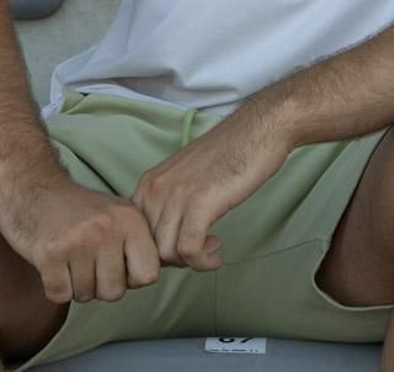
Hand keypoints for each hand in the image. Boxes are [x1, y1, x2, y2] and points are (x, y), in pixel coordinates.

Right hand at [0, 174, 161, 304]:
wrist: (32, 185)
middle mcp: (108, 228)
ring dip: (75, 285)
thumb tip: (148, 279)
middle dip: (99, 286)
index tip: (117, 266)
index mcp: (131, 219)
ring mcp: (79, 240)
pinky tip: (53, 265)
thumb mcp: (118, 214)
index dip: (131, 279)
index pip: (149, 275)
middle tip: (86, 263)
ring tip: (69, 259)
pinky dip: (55, 287)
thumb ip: (138, 244)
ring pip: (86, 296)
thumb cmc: (77, 209)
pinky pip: (60, 295)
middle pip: (115, 292)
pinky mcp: (50, 253)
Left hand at [131, 104, 290, 270]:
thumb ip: (170, 202)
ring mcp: (176, 196)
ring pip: (166, 253)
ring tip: (211, 252)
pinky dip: (202, 262)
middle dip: (175, 259)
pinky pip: (189, 250)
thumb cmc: (230, 153)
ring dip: (190, 262)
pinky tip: (216, 256)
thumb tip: (168, 237)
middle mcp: (156, 189)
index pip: (136, 234)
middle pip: (149, 246)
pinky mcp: (200, 204)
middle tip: (200, 251)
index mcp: (149, 182)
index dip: (158, 249)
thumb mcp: (186, 177)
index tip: (183, 248)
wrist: (257, 130)